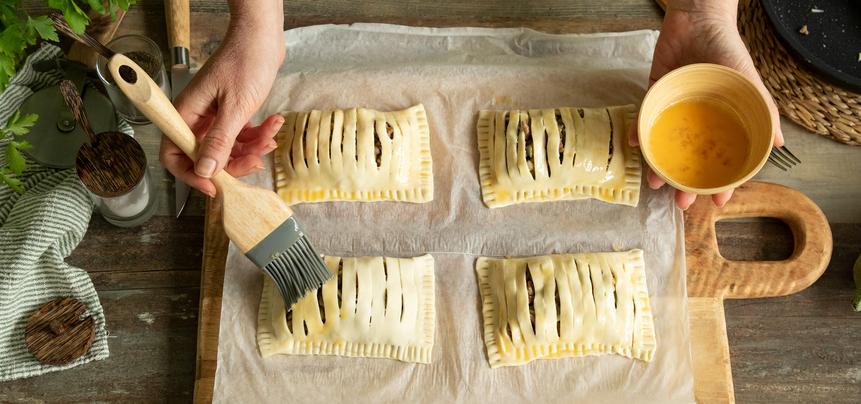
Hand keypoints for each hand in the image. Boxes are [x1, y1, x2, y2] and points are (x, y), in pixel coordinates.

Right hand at [161, 12, 285, 197]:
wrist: (262, 37)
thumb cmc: (245, 62)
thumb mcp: (235, 107)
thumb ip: (220, 141)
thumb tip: (205, 171)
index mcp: (187, 114)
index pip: (175, 154)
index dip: (192, 175)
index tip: (215, 186)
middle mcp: (197, 117)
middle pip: (206, 157)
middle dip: (233, 162)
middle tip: (256, 161)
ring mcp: (215, 115)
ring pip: (228, 148)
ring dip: (251, 149)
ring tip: (270, 137)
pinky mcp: (232, 112)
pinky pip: (241, 135)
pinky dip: (257, 135)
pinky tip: (273, 125)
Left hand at [629, 2, 783, 208]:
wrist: (698, 18)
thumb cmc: (728, 50)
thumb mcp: (749, 82)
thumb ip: (763, 111)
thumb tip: (778, 145)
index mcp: (721, 123)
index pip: (721, 160)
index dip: (720, 183)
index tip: (717, 203)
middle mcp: (696, 122)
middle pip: (689, 161)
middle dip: (684, 185)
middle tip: (680, 203)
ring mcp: (673, 111)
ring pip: (663, 148)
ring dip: (657, 167)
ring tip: (654, 183)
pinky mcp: (652, 96)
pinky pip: (642, 120)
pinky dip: (636, 134)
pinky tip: (634, 144)